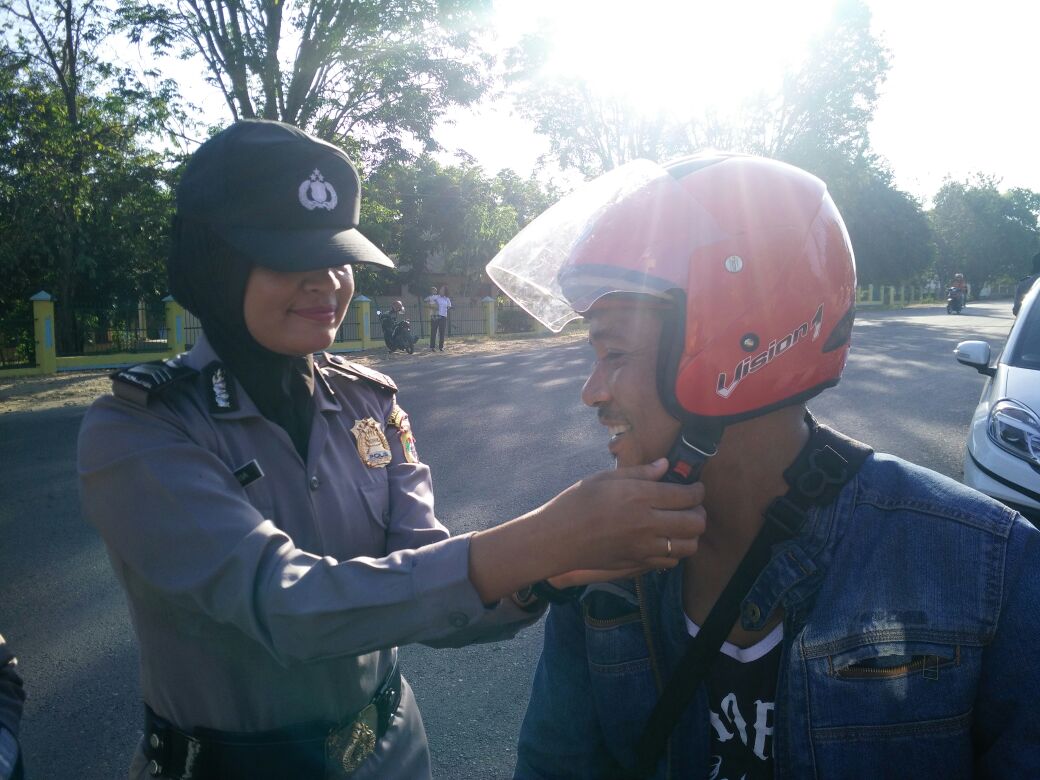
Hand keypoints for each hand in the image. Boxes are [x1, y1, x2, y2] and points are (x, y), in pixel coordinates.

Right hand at [468, 459, 705, 603]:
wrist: (556, 539)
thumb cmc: (576, 503)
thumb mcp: (605, 479)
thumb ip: (640, 473)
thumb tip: (665, 465)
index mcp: (640, 497)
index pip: (687, 495)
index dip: (698, 490)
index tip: (696, 487)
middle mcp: (647, 523)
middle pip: (696, 523)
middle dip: (700, 512)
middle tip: (693, 506)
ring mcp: (644, 547)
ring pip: (689, 546)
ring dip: (691, 534)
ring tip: (681, 524)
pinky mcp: (638, 563)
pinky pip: (670, 561)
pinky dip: (675, 551)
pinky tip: (665, 540)